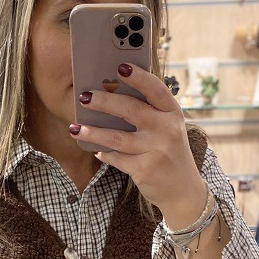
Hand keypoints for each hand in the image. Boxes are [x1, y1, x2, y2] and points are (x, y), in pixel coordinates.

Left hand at [69, 64, 206, 225]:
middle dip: (104, 102)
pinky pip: (117, 158)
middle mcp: (167, 130)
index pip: (156, 89)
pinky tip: (96, 150)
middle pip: (131, 110)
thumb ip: (149, 113)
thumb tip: (111, 94)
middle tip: (84, 97)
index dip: (138, 77)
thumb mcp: (167, 129)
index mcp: (173, 113)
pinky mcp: (145, 170)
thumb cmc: (169, 153)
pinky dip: (105, 154)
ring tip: (75, 128)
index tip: (120, 67)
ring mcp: (157, 151)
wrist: (183, 191)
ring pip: (117, 137)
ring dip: (93, 132)